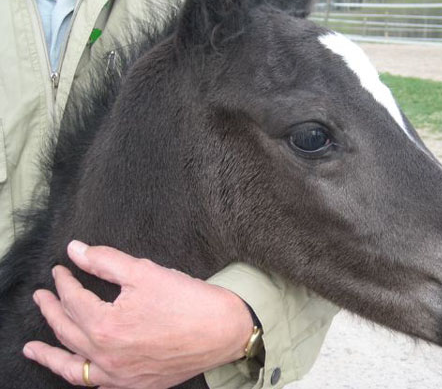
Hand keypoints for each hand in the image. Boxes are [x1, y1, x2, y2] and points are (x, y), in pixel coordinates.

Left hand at [23, 241, 253, 388]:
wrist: (224, 331)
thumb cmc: (189, 301)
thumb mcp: (145, 272)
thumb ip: (106, 261)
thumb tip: (77, 251)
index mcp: (107, 326)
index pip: (74, 300)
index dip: (65, 281)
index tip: (62, 270)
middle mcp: (107, 356)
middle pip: (68, 330)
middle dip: (52, 310)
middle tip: (43, 296)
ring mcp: (120, 376)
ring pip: (73, 367)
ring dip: (50, 355)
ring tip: (32, 348)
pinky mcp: (135, 385)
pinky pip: (96, 385)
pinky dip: (80, 377)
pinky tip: (76, 370)